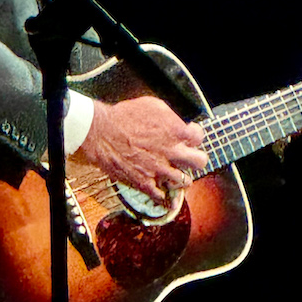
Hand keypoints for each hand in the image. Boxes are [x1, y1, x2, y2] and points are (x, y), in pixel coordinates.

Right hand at [77, 96, 206, 202]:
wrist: (101, 132)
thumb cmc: (124, 116)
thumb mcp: (152, 105)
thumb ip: (171, 117)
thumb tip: (179, 125)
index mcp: (175, 131)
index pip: (199, 137)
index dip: (193, 135)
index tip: (188, 136)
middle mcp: (171, 152)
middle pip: (200, 162)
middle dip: (196, 158)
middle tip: (188, 157)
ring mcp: (159, 169)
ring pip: (185, 181)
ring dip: (181, 177)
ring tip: (174, 174)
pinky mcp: (145, 182)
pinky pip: (162, 196)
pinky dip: (163, 195)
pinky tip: (162, 191)